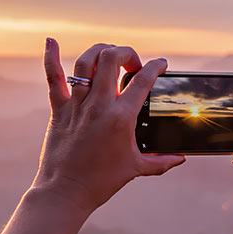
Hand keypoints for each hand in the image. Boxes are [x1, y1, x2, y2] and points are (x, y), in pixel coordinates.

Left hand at [32, 39, 185, 213]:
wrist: (66, 192)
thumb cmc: (102, 182)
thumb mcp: (137, 169)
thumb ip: (162, 161)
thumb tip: (181, 158)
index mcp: (121, 118)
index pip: (143, 80)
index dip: (156, 66)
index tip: (161, 64)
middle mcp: (98, 105)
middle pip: (112, 59)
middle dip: (127, 53)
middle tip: (133, 65)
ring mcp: (76, 105)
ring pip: (86, 62)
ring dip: (100, 51)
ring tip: (109, 57)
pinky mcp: (58, 109)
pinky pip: (53, 77)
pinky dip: (51, 57)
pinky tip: (51, 41)